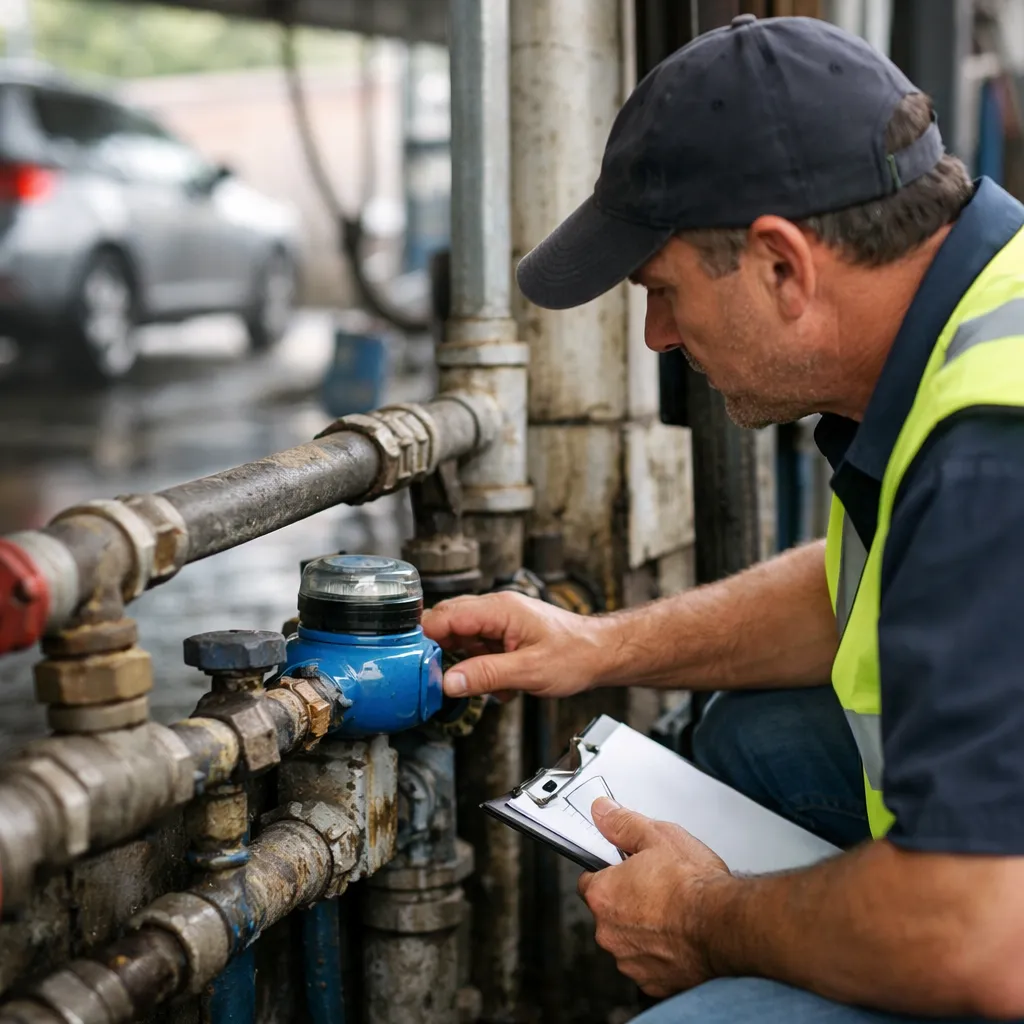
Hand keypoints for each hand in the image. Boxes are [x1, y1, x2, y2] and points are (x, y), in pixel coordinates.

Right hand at [421, 591, 608, 698]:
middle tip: (436, 679)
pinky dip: (479, 667)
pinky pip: (477, 648)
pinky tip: (499, 685)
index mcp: (498, 609)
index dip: (424, 637)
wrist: (601, 654)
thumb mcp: (529, 671)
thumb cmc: (575, 654)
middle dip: (439, 652)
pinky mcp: (504, 635)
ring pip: (461, 638)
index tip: (411, 660)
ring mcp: (499, 621)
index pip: (445, 615)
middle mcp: (495, 609)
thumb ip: (486, 675)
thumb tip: (449, 681)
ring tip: (483, 685)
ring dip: (464, 663)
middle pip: (447, 623)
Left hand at [577, 798, 731, 998]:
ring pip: (629, 940)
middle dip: (627, 901)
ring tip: (673, 912)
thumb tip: (602, 813)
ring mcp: (630, 961)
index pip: (588, 880)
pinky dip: (662, 953)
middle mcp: (609, 932)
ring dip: (644, 929)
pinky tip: (681, 936)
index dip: (609, 871)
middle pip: (609, 912)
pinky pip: (650, 964)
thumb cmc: (692, 885)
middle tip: (656, 887)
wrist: (725, 925)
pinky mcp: (653, 984)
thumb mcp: (656, 836)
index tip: (625, 869)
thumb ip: (622, 824)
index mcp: (603, 895)